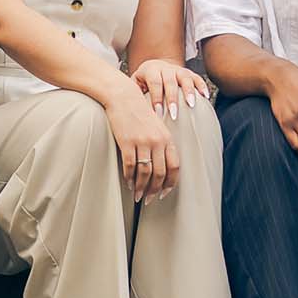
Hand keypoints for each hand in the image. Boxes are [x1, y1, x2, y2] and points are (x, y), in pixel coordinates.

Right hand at [105, 84, 178, 202]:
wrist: (123, 97)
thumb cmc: (140, 113)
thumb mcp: (157, 126)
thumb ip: (162, 144)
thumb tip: (163, 168)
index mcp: (167, 138)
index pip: (174, 167)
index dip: (170, 183)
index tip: (164, 193)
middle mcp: (157, 141)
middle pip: (160, 173)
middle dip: (154, 190)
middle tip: (149, 200)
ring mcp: (142, 141)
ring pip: (145, 172)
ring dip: (141, 187)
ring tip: (137, 196)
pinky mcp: (127, 142)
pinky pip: (129, 166)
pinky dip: (129, 177)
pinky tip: (128, 183)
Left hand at [132, 59, 208, 121]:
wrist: (154, 67)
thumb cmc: (143, 81)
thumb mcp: (135, 84)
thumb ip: (134, 93)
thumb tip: (132, 111)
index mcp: (150, 70)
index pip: (154, 83)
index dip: (156, 97)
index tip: (158, 113)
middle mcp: (165, 68)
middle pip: (170, 82)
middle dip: (172, 99)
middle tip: (173, 114)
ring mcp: (178, 70)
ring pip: (185, 78)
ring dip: (189, 92)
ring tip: (191, 105)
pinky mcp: (188, 72)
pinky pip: (197, 78)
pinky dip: (201, 86)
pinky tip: (205, 96)